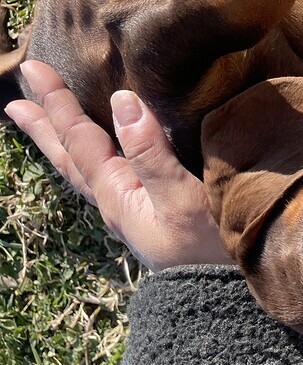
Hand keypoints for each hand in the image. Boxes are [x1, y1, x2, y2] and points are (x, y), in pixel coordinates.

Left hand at [4, 61, 231, 270]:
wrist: (221, 296)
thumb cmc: (209, 248)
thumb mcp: (182, 199)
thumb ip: (151, 153)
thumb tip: (122, 100)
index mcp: (117, 194)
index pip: (80, 140)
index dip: (57, 103)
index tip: (34, 67)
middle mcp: (115, 202)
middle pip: (69, 158)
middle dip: (43, 125)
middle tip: (15, 98)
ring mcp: (129, 212)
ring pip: (83, 170)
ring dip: (61, 143)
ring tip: (42, 124)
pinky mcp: (146, 216)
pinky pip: (103, 179)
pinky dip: (89, 159)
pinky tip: (100, 157)